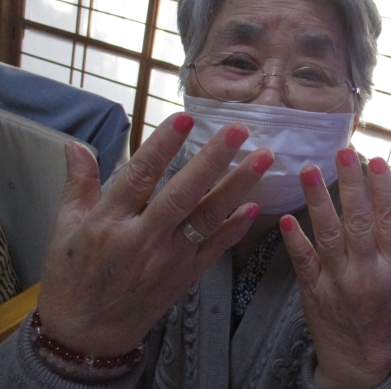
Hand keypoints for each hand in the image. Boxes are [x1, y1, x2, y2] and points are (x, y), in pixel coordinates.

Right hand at [37, 113, 273, 356]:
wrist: (88, 334)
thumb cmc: (73, 276)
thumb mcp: (64, 228)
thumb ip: (77, 184)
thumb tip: (75, 145)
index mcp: (109, 222)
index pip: (139, 176)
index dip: (163, 146)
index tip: (185, 118)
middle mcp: (144, 239)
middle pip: (183, 194)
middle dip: (213, 160)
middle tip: (239, 131)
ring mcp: (170, 259)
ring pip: (208, 218)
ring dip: (238, 187)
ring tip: (262, 159)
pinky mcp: (186, 275)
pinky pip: (215, 248)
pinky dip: (235, 228)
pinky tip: (253, 206)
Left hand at [280, 148, 390, 387]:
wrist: (361, 362)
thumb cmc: (386, 317)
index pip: (389, 219)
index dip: (382, 187)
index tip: (374, 159)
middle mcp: (368, 271)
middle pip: (358, 221)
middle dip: (350, 184)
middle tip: (342, 152)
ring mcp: (339, 281)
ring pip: (329, 235)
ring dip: (319, 201)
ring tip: (309, 170)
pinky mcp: (314, 291)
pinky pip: (304, 262)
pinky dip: (295, 241)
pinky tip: (287, 218)